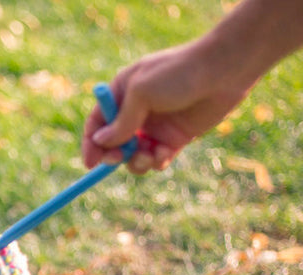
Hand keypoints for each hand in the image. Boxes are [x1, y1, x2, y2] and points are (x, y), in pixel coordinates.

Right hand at [81, 42, 253, 173]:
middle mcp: (136, 111)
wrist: (225, 70)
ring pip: (135, 155)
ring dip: (137, 161)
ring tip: (148, 156)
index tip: (90, 162)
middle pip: (113, 143)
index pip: (98, 123)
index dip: (91, 143)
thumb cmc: (180, 73)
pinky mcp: (176, 138)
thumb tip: (100, 143)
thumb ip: (121, 121)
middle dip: (114, 155)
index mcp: (122, 94)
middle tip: (120, 158)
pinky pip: (158, 158)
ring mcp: (156, 126)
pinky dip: (158, 160)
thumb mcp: (142, 93)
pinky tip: (166, 152)